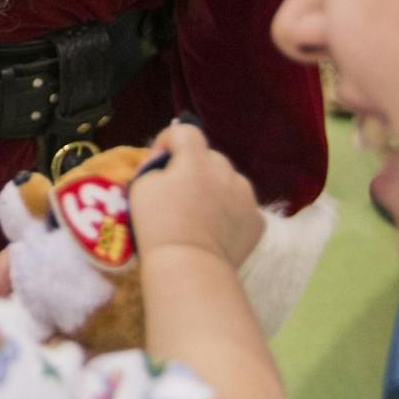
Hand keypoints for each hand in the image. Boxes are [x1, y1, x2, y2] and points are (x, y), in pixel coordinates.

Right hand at [128, 121, 263, 268]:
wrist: (189, 267)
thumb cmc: (158, 225)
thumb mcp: (141, 186)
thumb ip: (155, 165)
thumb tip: (167, 162)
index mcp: (196, 159)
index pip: (185, 131)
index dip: (169, 142)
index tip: (160, 162)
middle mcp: (227, 170)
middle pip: (209, 157)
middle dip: (194, 168)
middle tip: (179, 194)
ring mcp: (247, 196)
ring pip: (229, 182)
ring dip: (215, 189)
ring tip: (201, 215)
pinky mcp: (257, 220)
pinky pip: (241, 208)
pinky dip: (230, 214)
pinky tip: (216, 232)